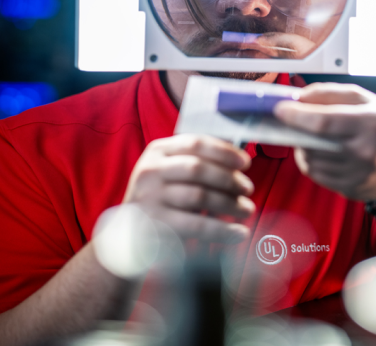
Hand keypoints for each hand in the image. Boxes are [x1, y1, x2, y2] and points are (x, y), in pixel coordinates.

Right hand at [122, 134, 254, 242]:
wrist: (127, 233)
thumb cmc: (161, 197)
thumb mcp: (171, 171)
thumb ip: (198, 162)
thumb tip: (239, 161)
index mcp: (157, 151)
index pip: (195, 143)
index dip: (224, 151)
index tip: (245, 162)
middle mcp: (150, 171)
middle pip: (198, 168)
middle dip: (229, 178)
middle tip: (248, 189)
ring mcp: (149, 198)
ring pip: (199, 196)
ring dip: (230, 203)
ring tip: (247, 209)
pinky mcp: (154, 225)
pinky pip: (196, 226)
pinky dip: (222, 230)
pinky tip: (239, 233)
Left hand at [273, 83, 375, 201]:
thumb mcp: (367, 99)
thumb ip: (331, 94)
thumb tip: (299, 97)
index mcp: (370, 124)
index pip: (323, 122)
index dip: (296, 115)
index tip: (280, 108)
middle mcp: (364, 152)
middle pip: (313, 143)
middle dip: (297, 130)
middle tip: (295, 120)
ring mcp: (357, 175)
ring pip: (311, 162)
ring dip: (304, 147)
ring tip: (314, 137)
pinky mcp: (351, 190)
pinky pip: (317, 176)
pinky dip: (313, 163)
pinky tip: (323, 153)